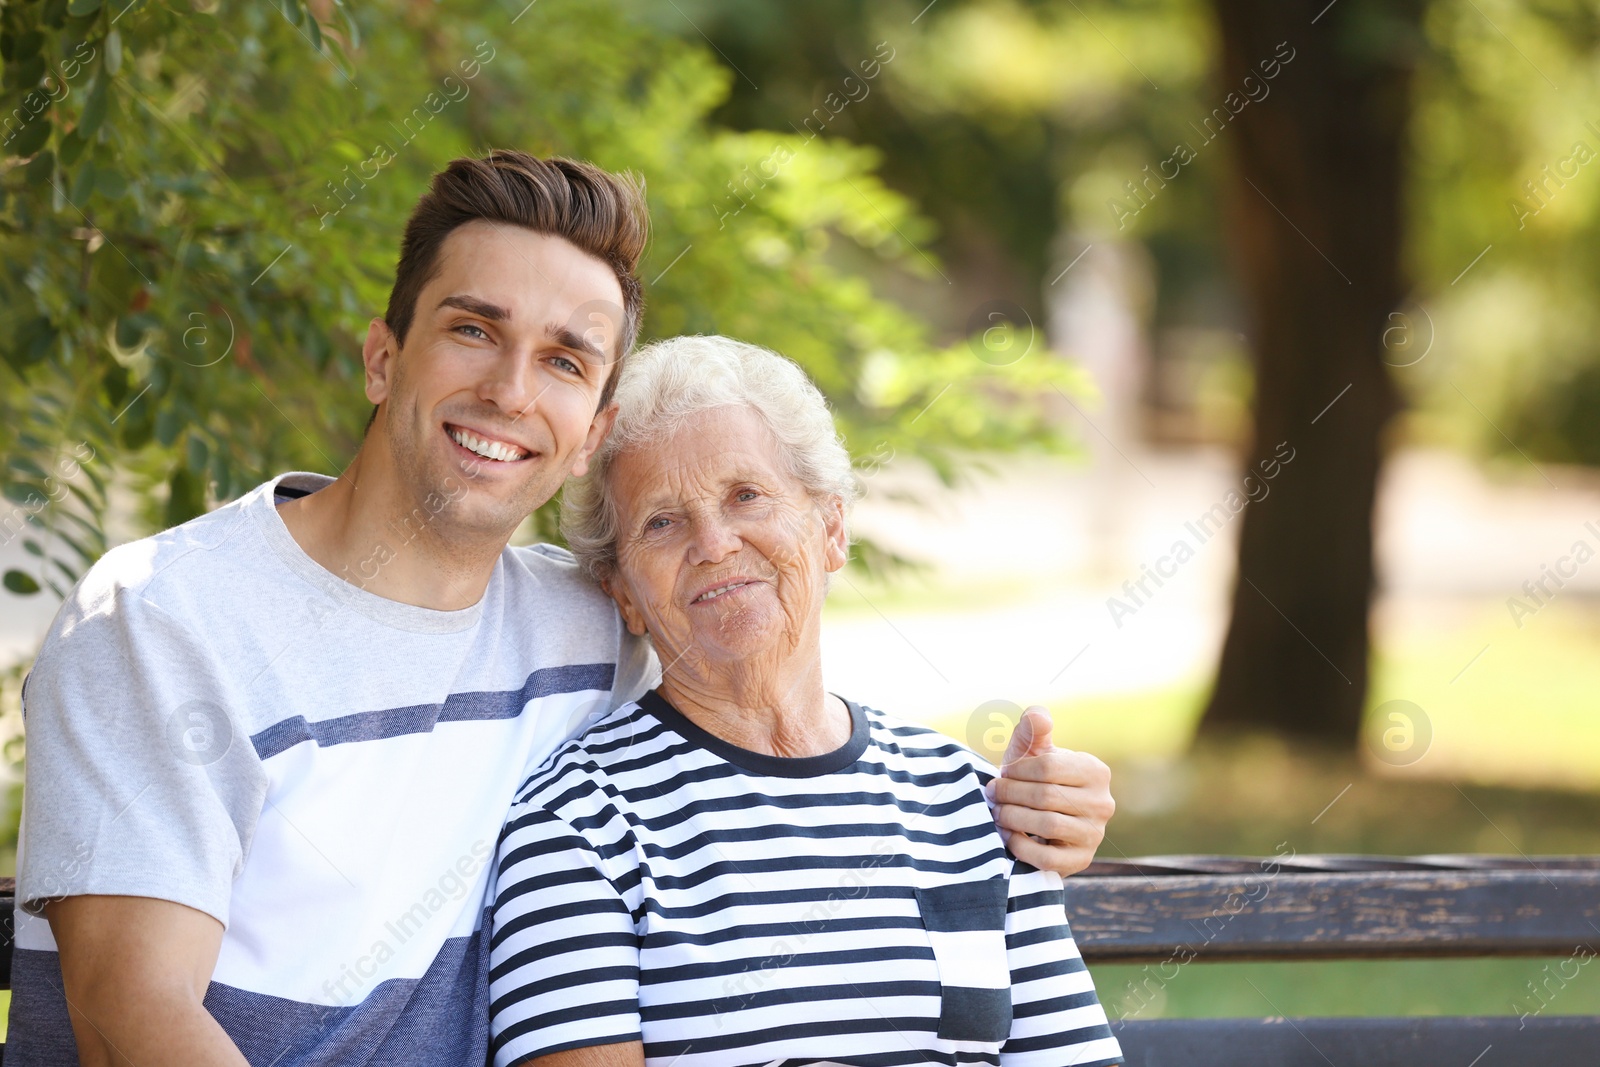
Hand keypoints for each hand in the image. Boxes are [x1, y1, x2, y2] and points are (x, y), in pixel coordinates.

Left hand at [988, 705, 1113, 875]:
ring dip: (1013, 817)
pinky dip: (1021, 846)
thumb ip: (1032, 731)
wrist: (1042, 820)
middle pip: (1046, 795)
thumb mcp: (1033, 753)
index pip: (1048, 768)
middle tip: (991, 794)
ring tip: (998, 812)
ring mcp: (1095, 834)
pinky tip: (1007, 835)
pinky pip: (1048, 857)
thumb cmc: (1035, 780)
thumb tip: (1037, 715)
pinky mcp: (1082, 860)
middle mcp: (1102, 803)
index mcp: (1095, 771)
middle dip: (1010, 794)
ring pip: (1048, 824)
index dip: (1017, 771)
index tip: (1001, 774)